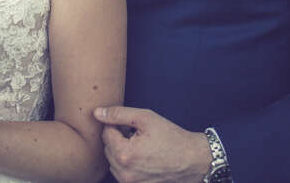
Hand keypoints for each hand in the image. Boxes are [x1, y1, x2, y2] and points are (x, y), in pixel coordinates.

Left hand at [94, 106, 210, 182]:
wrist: (192, 159)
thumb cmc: (171, 137)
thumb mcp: (145, 118)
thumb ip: (118, 114)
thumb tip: (97, 113)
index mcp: (125, 153)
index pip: (105, 133)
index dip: (117, 124)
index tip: (130, 124)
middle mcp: (124, 172)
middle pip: (107, 148)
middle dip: (118, 138)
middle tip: (137, 134)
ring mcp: (129, 182)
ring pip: (112, 161)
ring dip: (121, 151)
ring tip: (140, 146)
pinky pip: (120, 172)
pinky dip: (126, 163)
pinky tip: (141, 157)